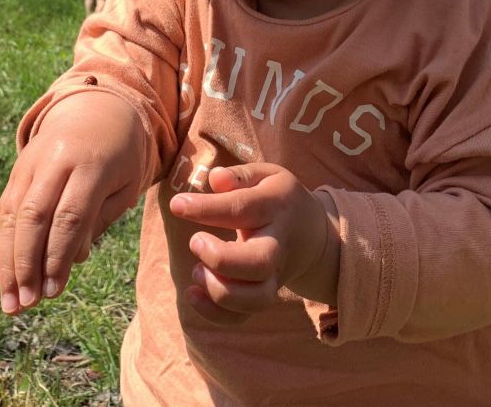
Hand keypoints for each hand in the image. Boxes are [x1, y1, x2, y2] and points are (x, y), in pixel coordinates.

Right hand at [0, 93, 144, 314]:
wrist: (99, 108)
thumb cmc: (121, 154)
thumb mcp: (125, 183)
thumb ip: (99, 219)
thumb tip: (72, 261)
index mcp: (91, 164)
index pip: (69, 216)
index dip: (57, 256)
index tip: (53, 292)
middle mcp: (56, 160)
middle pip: (34, 216)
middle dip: (27, 265)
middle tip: (26, 305)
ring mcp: (32, 162)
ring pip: (12, 214)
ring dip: (7, 262)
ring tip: (10, 301)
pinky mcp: (18, 168)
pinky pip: (4, 209)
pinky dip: (0, 244)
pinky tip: (2, 275)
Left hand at [169, 163, 338, 324]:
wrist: (314, 234)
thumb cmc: (278, 199)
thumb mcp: (266, 175)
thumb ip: (239, 175)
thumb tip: (214, 178)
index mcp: (276, 206)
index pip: (243, 208)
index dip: (207, 208)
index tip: (176, 205)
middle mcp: (279, 244)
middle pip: (259, 263)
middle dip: (221, 258)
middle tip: (195, 242)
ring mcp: (275, 275)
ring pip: (256, 298)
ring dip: (219, 290)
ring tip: (196, 270)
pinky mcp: (266, 295)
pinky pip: (244, 316)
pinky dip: (216, 313)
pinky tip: (194, 294)